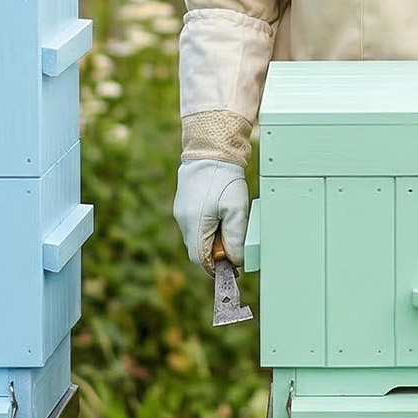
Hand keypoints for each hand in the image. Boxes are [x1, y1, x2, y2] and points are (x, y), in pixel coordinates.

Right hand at [173, 159, 247, 274]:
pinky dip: (208, 224)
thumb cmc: (224, 178)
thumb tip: (236, 259)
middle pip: (198, 249)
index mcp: (194, 225)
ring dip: (213, 236)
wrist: (211, 149)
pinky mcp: (184, 202)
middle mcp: (183, 221)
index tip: (232, 267)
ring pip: (197, 235)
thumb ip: (236, 237)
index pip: (200, 259)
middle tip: (234, 243)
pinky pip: (195, 222)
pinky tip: (221, 212)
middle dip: (216, 251)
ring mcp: (181, 211)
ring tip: (229, 222)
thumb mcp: (236, 209)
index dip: (216, 267)